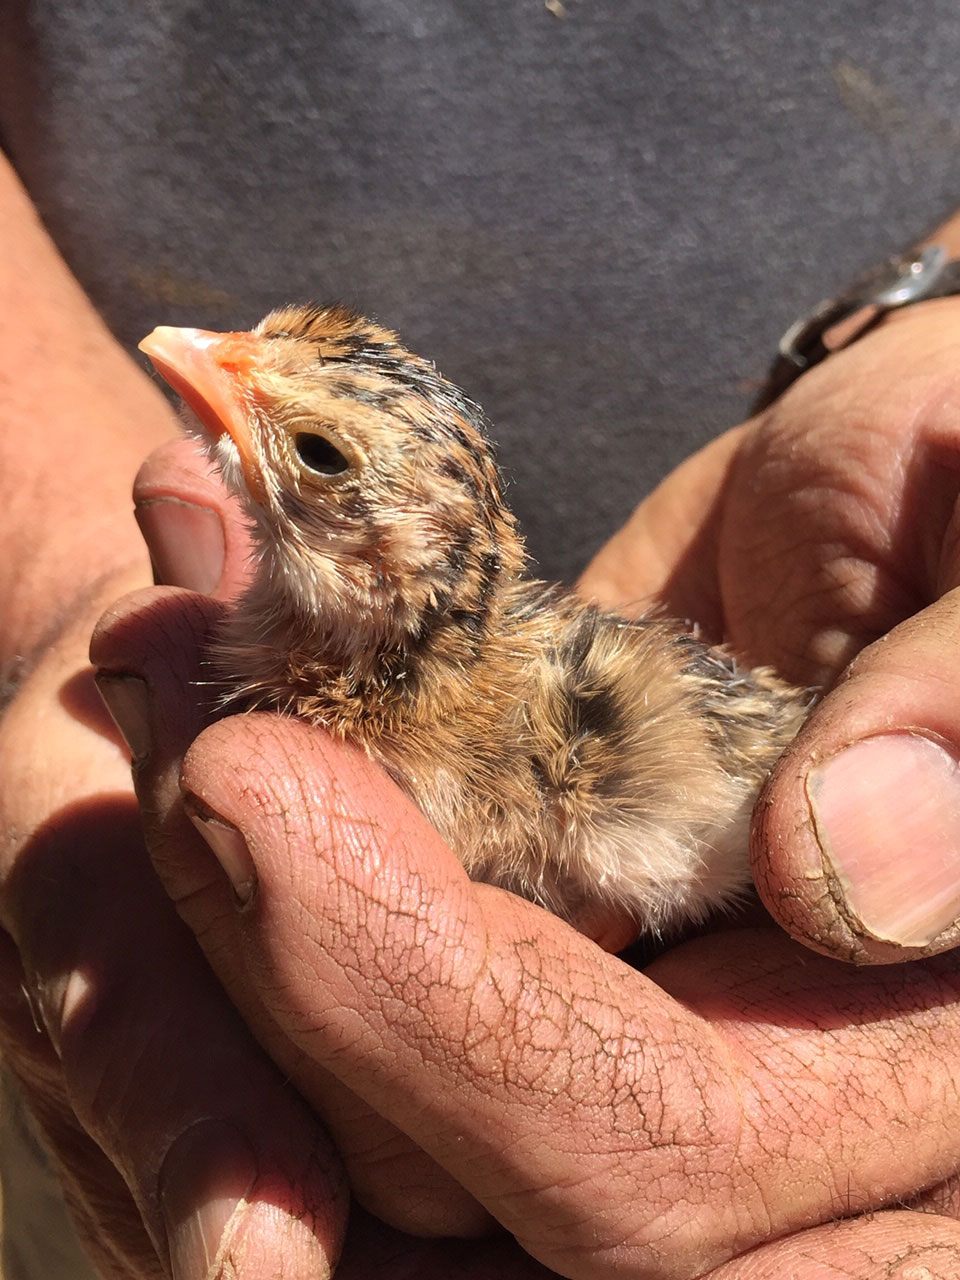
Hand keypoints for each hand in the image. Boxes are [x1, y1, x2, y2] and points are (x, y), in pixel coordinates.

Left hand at [91, 382, 959, 1278]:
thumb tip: (840, 873)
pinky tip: (210, 776)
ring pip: (386, 1128)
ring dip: (235, 946)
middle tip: (179, 750)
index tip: (251, 789)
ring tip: (172, 738)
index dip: (432, 1009)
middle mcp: (787, 1096)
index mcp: (927, 1042)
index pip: (663, 1150)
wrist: (905, 483)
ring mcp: (645, 1030)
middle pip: (477, 1188)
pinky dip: (264, 917)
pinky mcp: (549, 949)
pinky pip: (372, 1010)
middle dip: (286, 983)